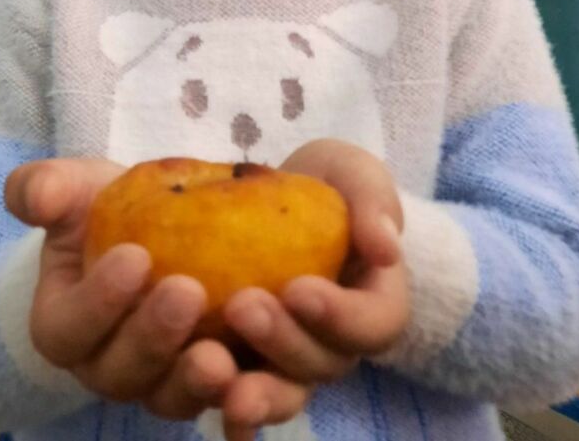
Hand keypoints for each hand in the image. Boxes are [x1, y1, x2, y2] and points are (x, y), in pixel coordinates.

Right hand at [5, 159, 238, 418]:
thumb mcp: (78, 190)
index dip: (98, 300)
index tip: (135, 256)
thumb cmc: (112, 211)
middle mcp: (110, 368)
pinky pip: (230, 401)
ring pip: (173, 399)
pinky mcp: (215, 383)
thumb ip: (47, 188)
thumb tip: (38, 196)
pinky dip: (248, 395)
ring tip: (221, 355)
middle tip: (188, 292)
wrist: (169, 226)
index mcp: (67, 328)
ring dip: (196, 382)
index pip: (71, 328)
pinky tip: (263, 369)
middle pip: (124, 372)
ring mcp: (163, 383)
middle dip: (153, 338)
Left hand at [218, 140, 409, 440]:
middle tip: (242, 306)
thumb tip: (386, 249)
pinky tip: (192, 396)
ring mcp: (287, 362)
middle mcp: (333, 344)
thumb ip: (372, 203)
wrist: (277, 198)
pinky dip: (213, 404)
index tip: (299, 289)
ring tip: (210, 363)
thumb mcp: (353, 175)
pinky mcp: (242, 364)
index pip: (373, 324)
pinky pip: (232, 396)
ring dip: (248, 388)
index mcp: (372, 302)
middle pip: (319, 366)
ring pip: (278, 394)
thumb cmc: (326, 185)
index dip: (340, 317)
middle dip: (281, 343)